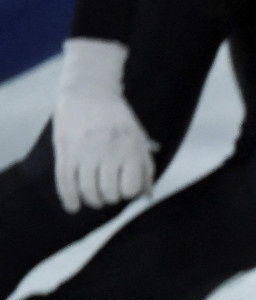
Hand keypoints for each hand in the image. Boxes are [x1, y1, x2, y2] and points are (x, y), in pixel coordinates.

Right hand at [51, 39, 156, 213]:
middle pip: (109, 193)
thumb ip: (146, 168)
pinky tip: (73, 207)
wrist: (89, 91)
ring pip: (87, 190)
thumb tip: (146, 197)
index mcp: (130, 149)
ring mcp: (85, 150)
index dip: (127, 193)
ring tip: (94, 198)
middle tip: (107, 192)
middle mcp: (108, 151)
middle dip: (109, 198)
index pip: (130, 189)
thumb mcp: (138, 140)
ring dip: (92, 200)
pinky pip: (65, 181)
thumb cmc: (119, 121)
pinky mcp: (65, 148)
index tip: (124, 187)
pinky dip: (69, 198)